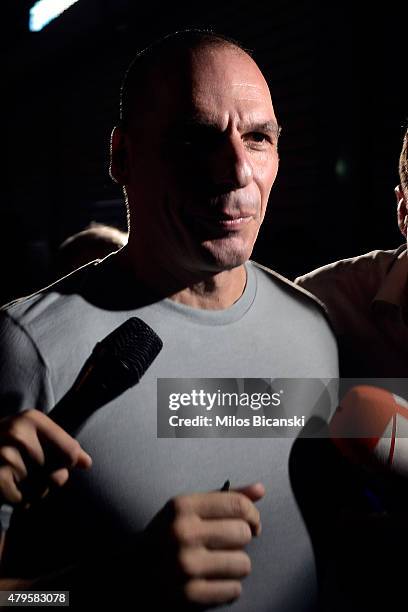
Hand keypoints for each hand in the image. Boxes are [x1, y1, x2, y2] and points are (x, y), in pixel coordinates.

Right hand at [0, 409, 91, 505]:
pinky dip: (19, 498)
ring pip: (42, 488)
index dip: (69, 462)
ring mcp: (5, 456)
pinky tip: (9, 486)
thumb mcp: (32, 433)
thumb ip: (62, 445)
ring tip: (19, 476)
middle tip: (30, 469)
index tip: (63, 462)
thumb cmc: (7, 443)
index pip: (70, 451)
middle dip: (49, 478)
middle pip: (58, 473)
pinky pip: (23, 499)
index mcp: (32, 418)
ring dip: (34, 489)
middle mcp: (18, 433)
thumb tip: (87, 462)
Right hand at [140, 482, 264, 608]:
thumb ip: (225, 498)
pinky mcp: (188, 596)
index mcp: (182, 507)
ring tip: (218, 563)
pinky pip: (233, 590)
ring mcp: (185, 566)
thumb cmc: (166, 537)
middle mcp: (182, 533)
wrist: (130, 575)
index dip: (252, 514)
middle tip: (227, 544)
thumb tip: (261, 489)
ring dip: (236, 566)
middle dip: (241, 540)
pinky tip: (212, 581)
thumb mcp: (188, 509)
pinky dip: (228, 587)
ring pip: (243, 563)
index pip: (237, 505)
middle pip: (243, 533)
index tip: (251, 522)